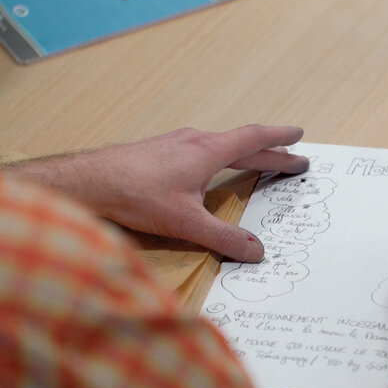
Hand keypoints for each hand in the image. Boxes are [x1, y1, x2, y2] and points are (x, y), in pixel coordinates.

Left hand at [7, 125, 307, 261]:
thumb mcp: (186, 222)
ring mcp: (176, 143)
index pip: (255, 139)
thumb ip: (224, 238)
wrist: (87, 182)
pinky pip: (202, 148)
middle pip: (243, 144)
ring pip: (221, 145)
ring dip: (246, 153)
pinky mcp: (160, 150)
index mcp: (209, 151)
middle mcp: (195, 141)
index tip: (300, 135)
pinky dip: (222, 156)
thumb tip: (256, 252)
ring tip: (259, 161)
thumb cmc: (136, 196)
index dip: (280, 138)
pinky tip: (212, 167)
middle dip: (271, 153)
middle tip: (294, 159)